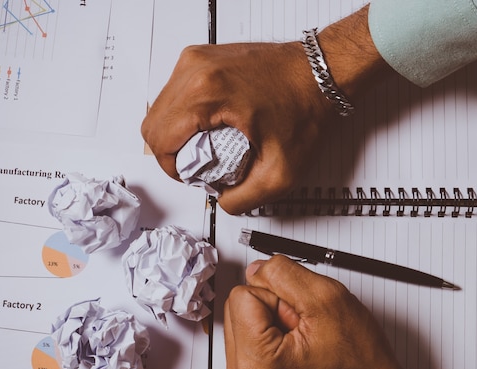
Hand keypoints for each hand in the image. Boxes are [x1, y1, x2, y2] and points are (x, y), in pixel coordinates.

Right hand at [141, 6, 393, 213]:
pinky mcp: (204, 58)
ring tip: (208, 146)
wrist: (324, 73)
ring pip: (161, 107)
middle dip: (171, 153)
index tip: (194, 175)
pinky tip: (211, 126)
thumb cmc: (307, 107)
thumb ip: (245, 199)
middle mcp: (196, 69)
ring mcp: (198, 59)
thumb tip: (223, 201)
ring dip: (176, 134)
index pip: (159, 140)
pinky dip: (185, 115)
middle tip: (201, 164)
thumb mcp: (281, 173)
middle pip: (152, 123)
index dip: (172, 168)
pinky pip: (176, 92)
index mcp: (206, 93)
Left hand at [224, 255, 476, 368]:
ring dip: (275, 321)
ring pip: (246, 319)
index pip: (243, 294)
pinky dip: (275, 335)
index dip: (279, 297)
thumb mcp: (327, 298)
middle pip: (239, 307)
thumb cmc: (360, 364)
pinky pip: (252, 337)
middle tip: (308, 330)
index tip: (303, 320)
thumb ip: (282, 274)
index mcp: (254, 365)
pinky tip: (299, 348)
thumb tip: (257, 268)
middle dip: (275, 308)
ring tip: (306, 341)